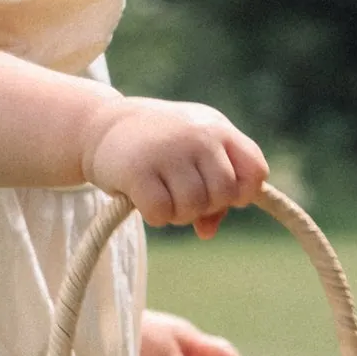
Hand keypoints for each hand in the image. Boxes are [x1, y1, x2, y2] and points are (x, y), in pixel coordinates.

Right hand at [82, 97, 267, 236]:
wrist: (101, 124)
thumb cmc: (157, 144)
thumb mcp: (192, 155)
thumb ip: (211, 189)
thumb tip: (207, 232)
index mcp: (218, 129)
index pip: (255, 172)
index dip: (241, 193)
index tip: (218, 194)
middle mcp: (198, 136)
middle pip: (224, 195)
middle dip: (205, 205)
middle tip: (181, 194)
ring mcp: (169, 152)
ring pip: (193, 208)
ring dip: (178, 213)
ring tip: (162, 194)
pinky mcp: (138, 170)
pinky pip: (162, 214)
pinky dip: (155, 216)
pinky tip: (143, 199)